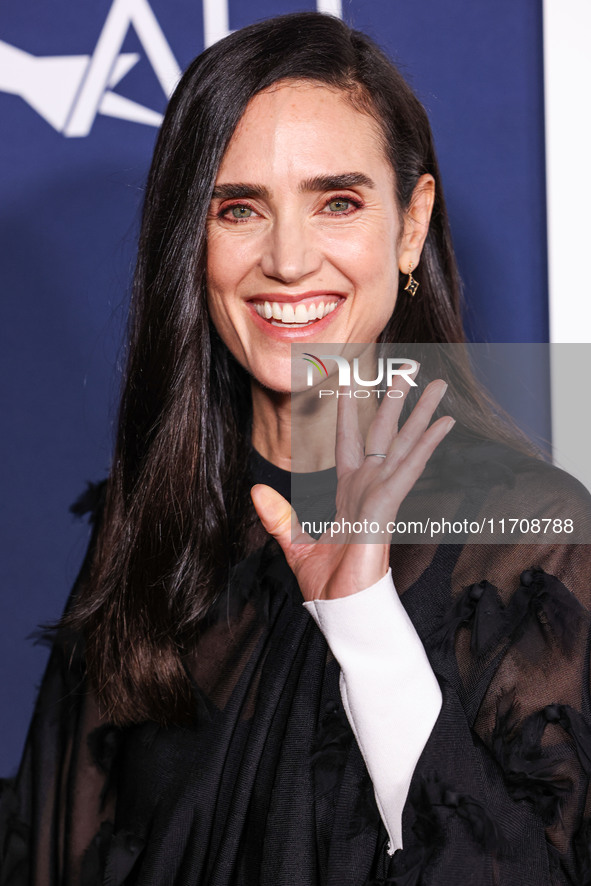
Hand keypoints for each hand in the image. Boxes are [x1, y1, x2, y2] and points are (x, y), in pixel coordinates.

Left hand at [251, 378, 453, 602]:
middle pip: (384, 433)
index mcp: (348, 491)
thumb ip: (279, 517)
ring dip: (421, 413)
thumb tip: (257, 493)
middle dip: (395, 401)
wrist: (340, 611)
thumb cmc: (327, 586)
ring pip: (404, 444)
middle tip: (408, 370)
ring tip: (437, 384)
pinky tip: (444, 423)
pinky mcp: (387, 505)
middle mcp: (368, 486)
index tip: (348, 379)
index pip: (348, 439)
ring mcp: (381, 494)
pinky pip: (409, 468)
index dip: (348, 409)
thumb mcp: (293, 545)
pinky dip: (426, 444)